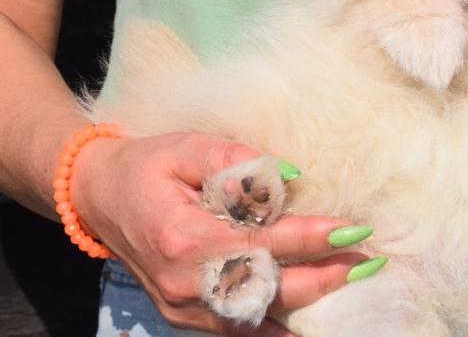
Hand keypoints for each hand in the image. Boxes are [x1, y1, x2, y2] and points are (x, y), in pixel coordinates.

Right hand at [71, 132, 366, 335]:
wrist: (99, 197)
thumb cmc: (148, 166)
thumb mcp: (188, 148)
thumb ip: (237, 163)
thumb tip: (290, 178)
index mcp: (184, 237)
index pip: (263, 243)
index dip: (312, 238)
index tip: (353, 230)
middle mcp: (184, 282)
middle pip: (268, 287)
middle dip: (324, 276)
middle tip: (369, 262)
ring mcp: (183, 307)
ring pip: (258, 314)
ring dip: (309, 300)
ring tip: (352, 280)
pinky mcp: (184, 316)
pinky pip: (238, 330)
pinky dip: (276, 327)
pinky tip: (310, 325)